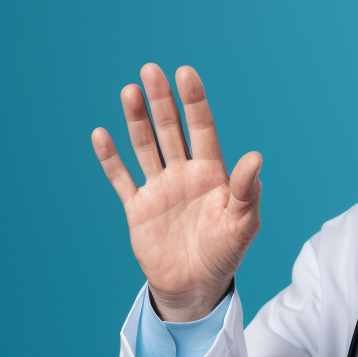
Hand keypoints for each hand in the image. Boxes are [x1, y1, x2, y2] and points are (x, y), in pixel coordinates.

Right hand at [92, 63, 261, 321]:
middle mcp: (184, 175)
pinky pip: (122, 179)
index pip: (203, 130)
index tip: (186, 74)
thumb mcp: (243, 222)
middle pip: (171, 130)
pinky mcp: (138, 209)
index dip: (194, 103)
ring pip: (146, 147)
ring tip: (129, 91)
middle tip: (151, 70)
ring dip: (137, 121)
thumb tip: (255, 156)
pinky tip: (102, 135)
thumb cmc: (226, 253)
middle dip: (162, 101)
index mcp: (213, 175)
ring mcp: (160, 189)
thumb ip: (246, 189)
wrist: (197, 286)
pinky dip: (111, 159)